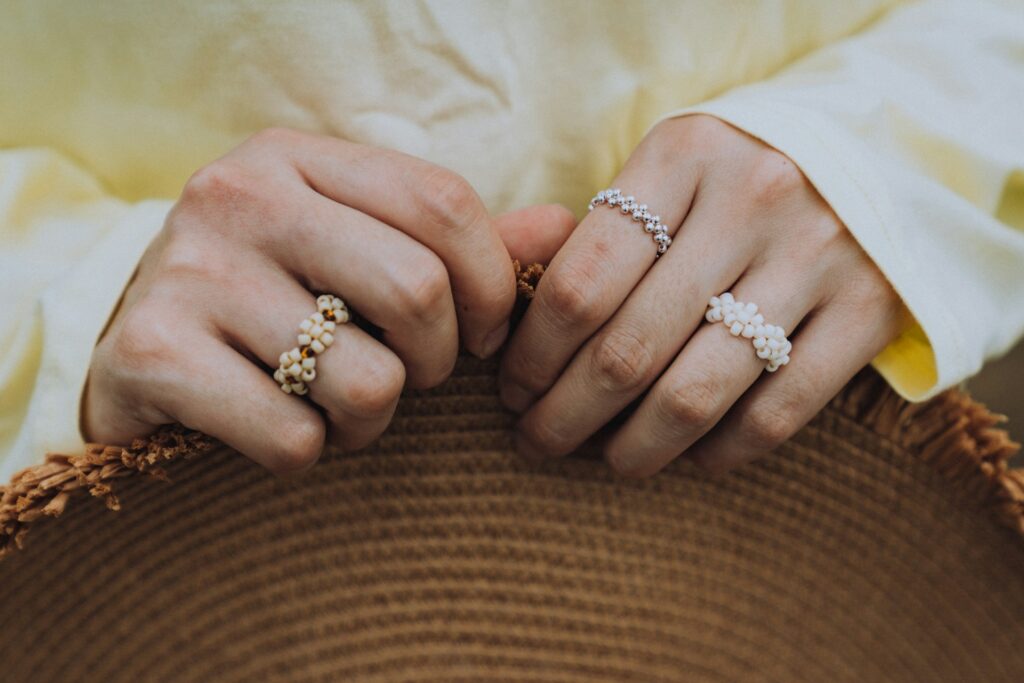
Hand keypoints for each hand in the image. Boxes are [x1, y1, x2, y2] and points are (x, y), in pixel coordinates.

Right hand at [82, 127, 573, 474]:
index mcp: (297, 157)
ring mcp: (189, 272)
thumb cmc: (273, 301)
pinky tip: (283, 430)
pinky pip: (295, 438)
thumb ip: (456, 243)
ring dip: (374, 420)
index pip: (443, 204)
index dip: (493, 284)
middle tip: (414, 377)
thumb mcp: (353, 250)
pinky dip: (309, 455)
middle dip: (440, 361)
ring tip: (339, 407)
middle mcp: (239, 196)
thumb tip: (564, 227)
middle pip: (417, 291)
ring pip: (366, 380)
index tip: (485, 335)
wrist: (139, 358)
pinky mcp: (152, 354)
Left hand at [498, 115, 910, 475]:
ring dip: (633, 448)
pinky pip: (775, 414)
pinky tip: (688, 454)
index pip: (581, 284)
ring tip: (607, 459)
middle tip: (537, 439)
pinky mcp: (870, 310)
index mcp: (683, 155)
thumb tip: (528, 342)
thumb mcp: (672, 169)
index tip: (513, 389)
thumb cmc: (739, 174)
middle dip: (564, 415)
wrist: (880, 152)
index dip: (533, 355)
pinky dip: (719, 452)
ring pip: (695, 394)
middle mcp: (752, 200)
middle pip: (627, 349)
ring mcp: (817, 257)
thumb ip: (606, 236)